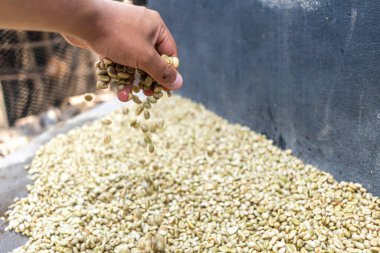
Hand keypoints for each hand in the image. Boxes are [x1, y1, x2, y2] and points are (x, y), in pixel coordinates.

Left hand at [62, 0, 182, 99]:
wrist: (81, 19)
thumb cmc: (117, 35)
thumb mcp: (144, 57)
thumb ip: (162, 72)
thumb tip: (179, 83)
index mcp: (156, 28)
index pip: (169, 54)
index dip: (168, 73)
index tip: (165, 90)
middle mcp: (142, 29)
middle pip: (151, 60)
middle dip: (147, 80)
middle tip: (146, 94)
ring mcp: (125, 34)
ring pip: (133, 62)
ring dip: (129, 80)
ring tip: (124, 96)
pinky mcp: (109, 39)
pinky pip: (119, 59)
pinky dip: (117, 73)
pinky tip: (114, 88)